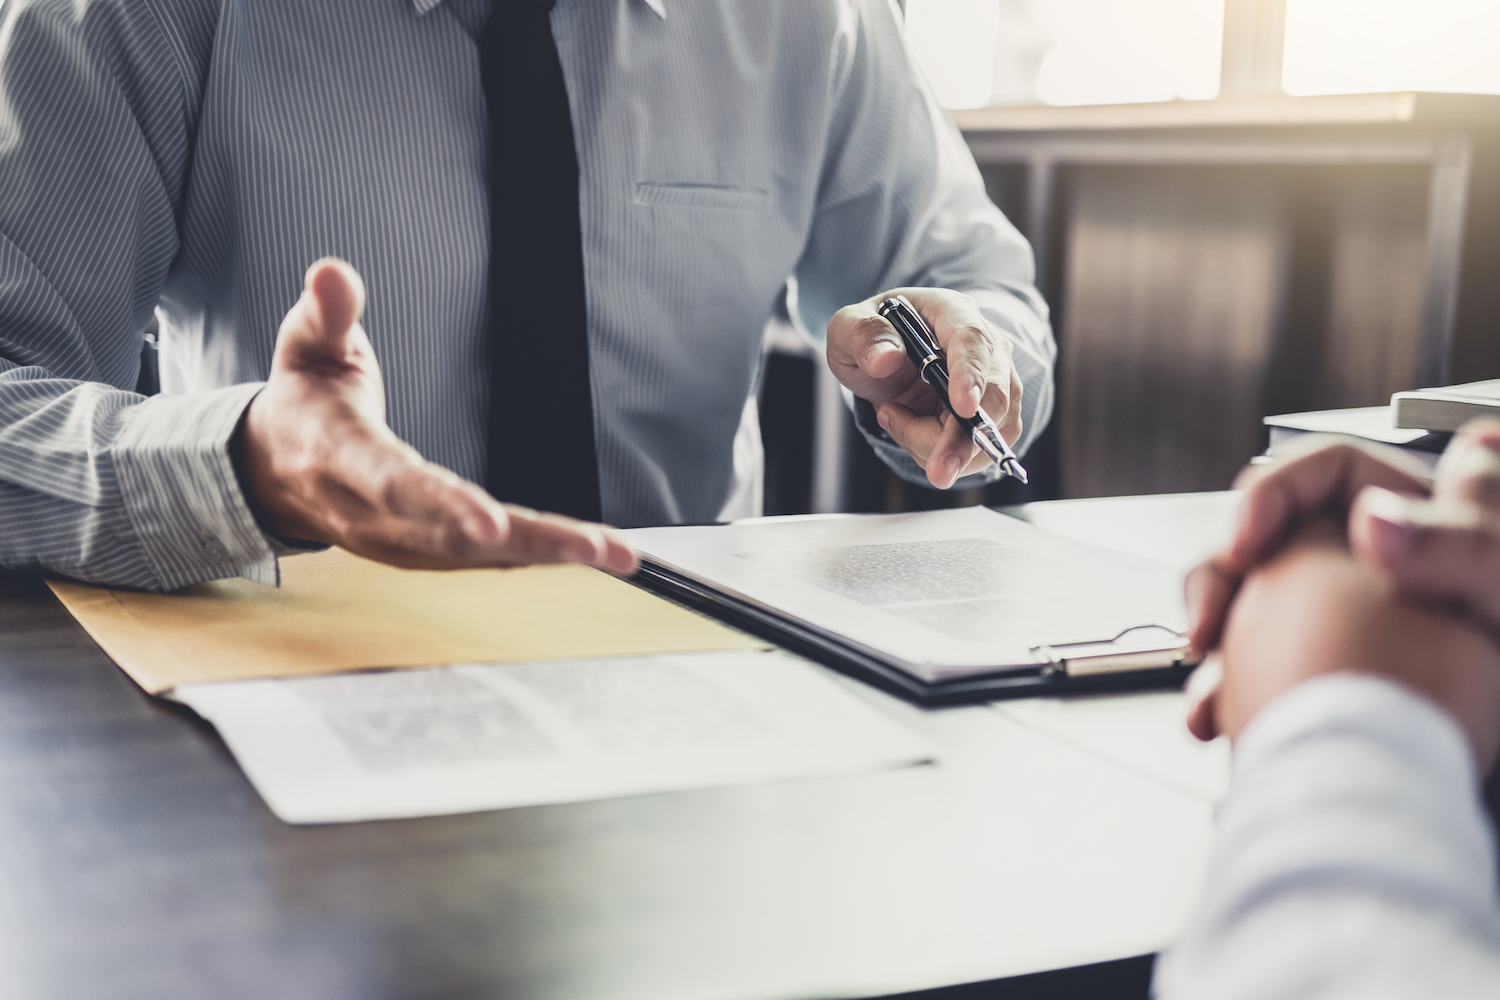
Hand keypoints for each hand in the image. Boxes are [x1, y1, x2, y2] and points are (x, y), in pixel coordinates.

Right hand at [231, 258, 637, 574]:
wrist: (274, 468)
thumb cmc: (305, 399)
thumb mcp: (306, 345)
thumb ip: (327, 312)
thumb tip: (333, 272)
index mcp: (341, 457)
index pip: (394, 484)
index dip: (443, 504)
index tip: (491, 524)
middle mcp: (370, 513)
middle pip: (454, 537)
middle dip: (528, 542)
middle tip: (593, 547)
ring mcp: (397, 541)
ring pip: (479, 557)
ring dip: (548, 554)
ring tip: (615, 553)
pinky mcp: (423, 552)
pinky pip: (485, 560)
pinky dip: (538, 557)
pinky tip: (591, 553)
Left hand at [826, 288, 1022, 488]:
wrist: (885, 357)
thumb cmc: (872, 338)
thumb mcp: (848, 327)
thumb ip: (862, 335)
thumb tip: (885, 358)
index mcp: (951, 312)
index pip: (972, 340)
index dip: (971, 375)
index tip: (964, 408)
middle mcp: (985, 346)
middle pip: (993, 396)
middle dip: (964, 439)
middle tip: (937, 472)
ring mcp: (995, 382)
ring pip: (989, 430)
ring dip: (939, 446)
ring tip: (893, 417)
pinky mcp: (994, 416)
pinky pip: (979, 449)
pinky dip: (942, 453)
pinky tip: (912, 432)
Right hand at [1184, 422, 1499, 739]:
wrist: (1434, 805)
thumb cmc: (1499, 708)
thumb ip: (1457, 541)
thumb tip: (1376, 519)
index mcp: (1421, 529)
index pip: (1329, 473)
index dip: (1274, 495)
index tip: (1246, 545)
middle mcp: (1375, 572)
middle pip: (1272, 538)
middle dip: (1223, 577)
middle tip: (1209, 621)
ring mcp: (1341, 628)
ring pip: (1248, 603)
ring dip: (1213, 636)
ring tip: (1209, 677)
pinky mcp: (1316, 682)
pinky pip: (1248, 667)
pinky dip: (1223, 688)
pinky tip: (1218, 713)